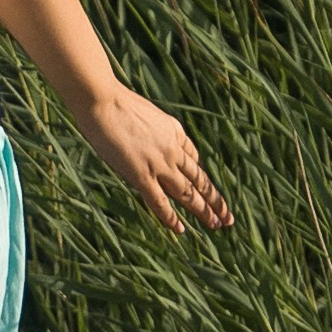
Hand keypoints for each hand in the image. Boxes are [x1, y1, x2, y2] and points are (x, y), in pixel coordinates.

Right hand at [73, 82, 231, 234]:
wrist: (103, 102)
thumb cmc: (115, 102)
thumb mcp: (144, 112)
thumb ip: (152, 129)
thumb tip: (148, 139)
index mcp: (174, 131)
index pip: (192, 158)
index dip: (198, 175)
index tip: (203, 187)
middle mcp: (173, 150)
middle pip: (199, 180)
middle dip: (214, 200)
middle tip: (227, 217)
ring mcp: (159, 164)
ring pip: (188, 194)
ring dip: (203, 211)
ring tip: (215, 225)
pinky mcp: (142, 175)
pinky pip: (159, 202)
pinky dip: (170, 218)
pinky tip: (179, 230)